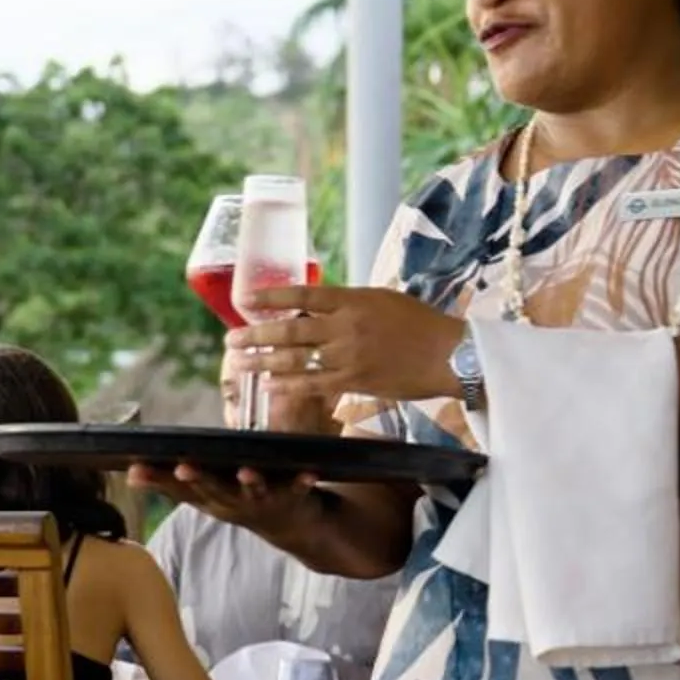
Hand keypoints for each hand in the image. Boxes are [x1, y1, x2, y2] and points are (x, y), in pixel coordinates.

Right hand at [128, 458, 329, 544]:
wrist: (295, 530)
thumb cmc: (241, 502)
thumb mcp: (204, 496)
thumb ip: (169, 483)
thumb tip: (129, 474)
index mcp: (210, 499)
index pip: (178, 488)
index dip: (158, 480)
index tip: (136, 469)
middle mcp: (233, 503)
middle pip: (212, 490)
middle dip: (198, 479)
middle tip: (182, 466)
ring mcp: (262, 502)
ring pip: (252, 492)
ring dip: (248, 482)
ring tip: (245, 471)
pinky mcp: (292, 498)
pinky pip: (297, 489)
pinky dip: (301, 482)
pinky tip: (308, 473)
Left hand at [230, 286, 466, 405]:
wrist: (450, 354)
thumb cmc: (419, 324)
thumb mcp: (381, 300)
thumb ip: (347, 304)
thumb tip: (315, 308)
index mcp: (352, 300)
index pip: (303, 294)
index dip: (271, 296)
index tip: (246, 298)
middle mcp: (346, 325)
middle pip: (290, 329)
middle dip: (256, 334)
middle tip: (230, 338)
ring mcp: (348, 355)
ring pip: (296, 359)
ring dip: (262, 361)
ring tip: (238, 362)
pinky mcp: (355, 381)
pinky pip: (312, 385)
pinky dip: (287, 385)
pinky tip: (268, 386)